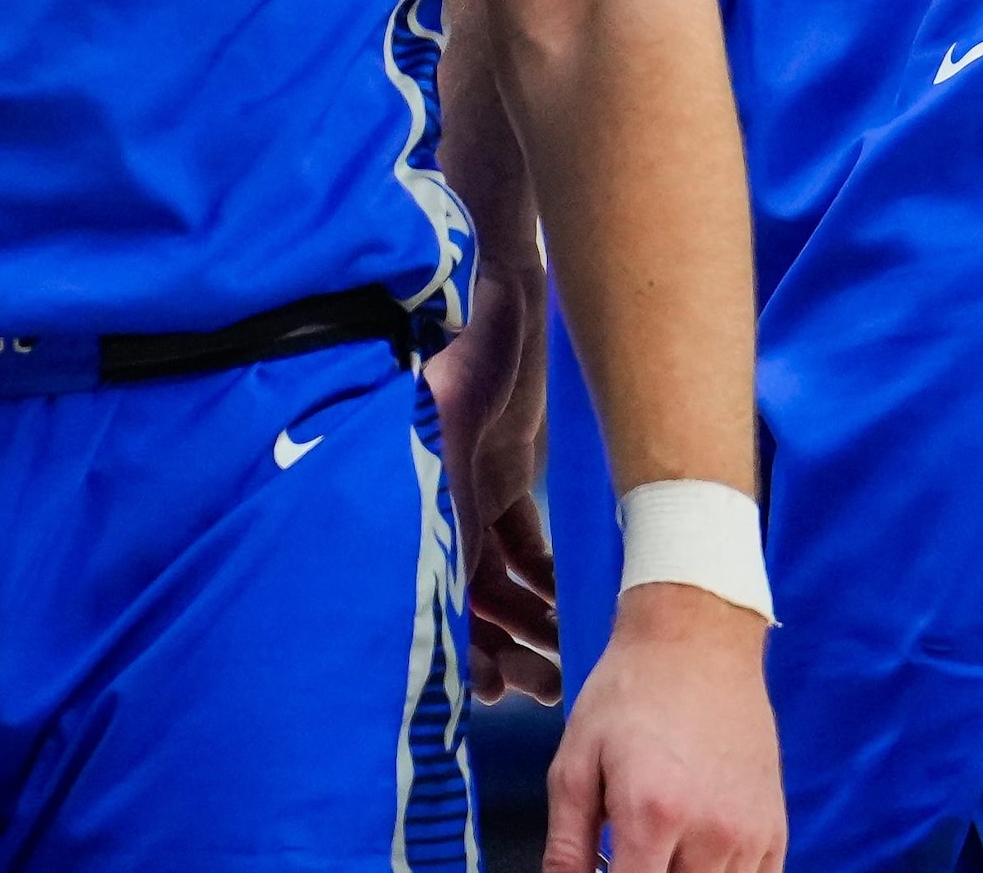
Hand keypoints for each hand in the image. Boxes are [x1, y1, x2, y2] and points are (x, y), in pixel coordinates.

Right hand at [432, 277, 559, 700]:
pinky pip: (519, 541)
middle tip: (548, 689)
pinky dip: (540, 574)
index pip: (435, 593)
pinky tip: (565, 601)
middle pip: (470, 601)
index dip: (463, 647)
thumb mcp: (443, 400)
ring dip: (530, 621)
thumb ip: (446, 461)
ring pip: (500, 581)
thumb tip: (452, 533)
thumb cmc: (454, 343)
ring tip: (563, 660)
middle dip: (504, 649)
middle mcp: (438, 505)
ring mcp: (469, 492)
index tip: (494, 692)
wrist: (480, 291)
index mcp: (417, 500)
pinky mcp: (501, 473)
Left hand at [541, 579, 778, 870]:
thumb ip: (566, 846)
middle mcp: (711, 834)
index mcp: (652, 815)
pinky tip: (695, 860)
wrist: (697, 639)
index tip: (605, 870)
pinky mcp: (774, 829)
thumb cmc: (628, 694)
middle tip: (629, 856)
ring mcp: (750, 835)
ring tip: (660, 854)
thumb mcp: (574, 763)